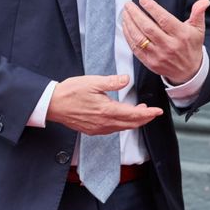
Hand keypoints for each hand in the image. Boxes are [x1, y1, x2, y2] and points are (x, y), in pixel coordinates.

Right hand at [46, 74, 161, 134]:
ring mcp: (98, 129)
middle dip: (144, 119)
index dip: (148, 113)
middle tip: (153, 112)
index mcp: (107, 111)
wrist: (52, 105)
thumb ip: (112, 82)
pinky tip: (122, 117)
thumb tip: (126, 79)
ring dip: (133, 122)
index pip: (134, 115)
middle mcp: (104, 123)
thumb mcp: (93, 82)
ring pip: (122, 128)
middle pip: (131, 124)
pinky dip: (122, 124)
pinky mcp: (92, 130)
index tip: (158, 111)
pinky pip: (112, 130)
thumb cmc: (70, 92)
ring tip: (140, 112)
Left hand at [122, 0, 208, 83]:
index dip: (152, 8)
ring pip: (139, 38)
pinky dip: (128, 36)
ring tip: (125, 13)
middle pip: (148, 28)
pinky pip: (135, 48)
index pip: (164, 19)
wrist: (189, 72)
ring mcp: (158, 55)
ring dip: (129, 24)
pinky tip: (125, 26)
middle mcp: (169, 46)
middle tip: (128, 4)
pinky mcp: (150, 62)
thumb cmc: (192, 47)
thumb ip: (198, 13)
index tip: (143, 0)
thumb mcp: (198, 29)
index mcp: (181, 35)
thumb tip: (204, 1)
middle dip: (136, 14)